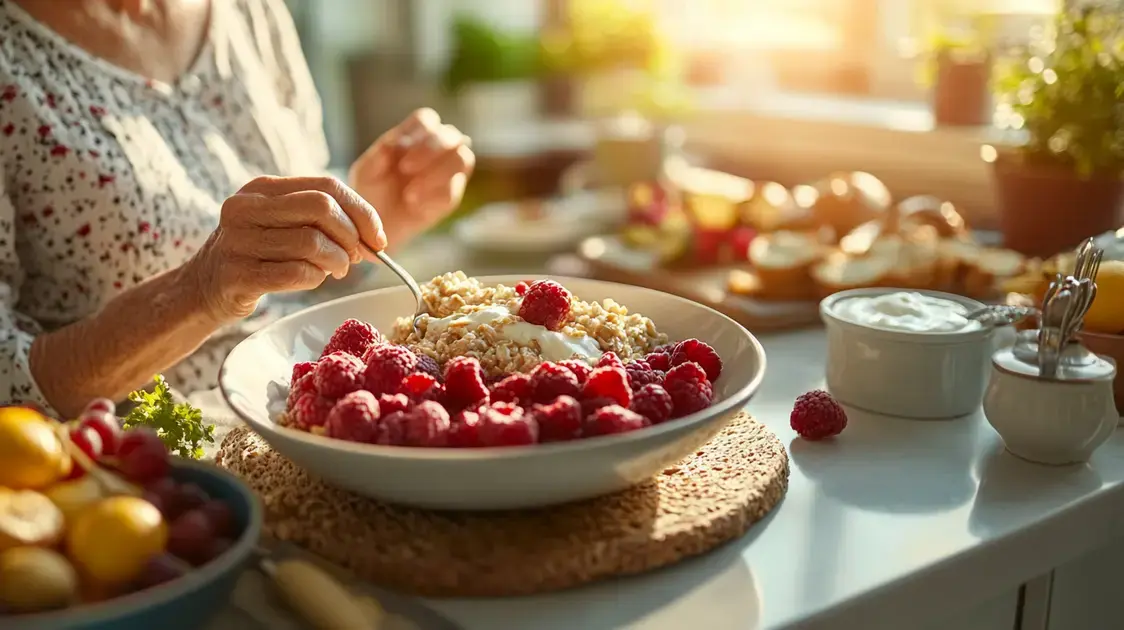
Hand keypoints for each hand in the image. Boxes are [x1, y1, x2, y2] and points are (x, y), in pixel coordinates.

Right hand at [185, 176, 385, 322]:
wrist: (203, 288)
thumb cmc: (258, 255)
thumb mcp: (282, 224)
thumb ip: (323, 221)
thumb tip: (375, 239)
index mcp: (262, 188)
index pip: (326, 186)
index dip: (362, 212)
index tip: (377, 239)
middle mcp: (246, 207)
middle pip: (322, 208)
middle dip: (351, 236)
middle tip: (356, 257)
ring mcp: (238, 241)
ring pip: (312, 243)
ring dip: (337, 261)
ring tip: (335, 270)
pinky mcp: (237, 274)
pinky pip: (296, 273)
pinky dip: (316, 278)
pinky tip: (313, 279)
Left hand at [349, 108, 474, 247]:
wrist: (375, 223)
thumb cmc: (371, 189)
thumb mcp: (366, 172)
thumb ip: (377, 157)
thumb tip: (392, 145)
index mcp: (416, 135)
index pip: (427, 119)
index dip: (418, 131)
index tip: (398, 149)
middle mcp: (438, 150)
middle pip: (451, 135)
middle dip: (431, 149)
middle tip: (405, 168)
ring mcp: (448, 173)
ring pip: (462, 159)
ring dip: (438, 173)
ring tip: (410, 193)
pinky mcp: (451, 197)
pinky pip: (451, 192)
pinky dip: (431, 198)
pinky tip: (413, 204)